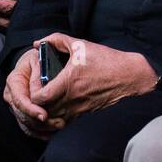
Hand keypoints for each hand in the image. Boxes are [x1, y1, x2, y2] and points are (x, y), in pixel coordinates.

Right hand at [4, 48, 62, 138]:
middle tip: (59, 123)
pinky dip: (42, 132)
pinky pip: (30, 129)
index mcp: (14, 81)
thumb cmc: (37, 59)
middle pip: (24, 116)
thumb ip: (38, 74)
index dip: (32, 110)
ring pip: (27, 124)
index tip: (44, 116)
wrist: (33, 62)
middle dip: (41, 123)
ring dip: (43, 129)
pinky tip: (53, 131)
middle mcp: (12, 96)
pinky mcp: (24, 114)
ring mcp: (17, 107)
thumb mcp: (38, 59)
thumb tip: (39, 92)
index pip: (20, 101)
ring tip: (60, 126)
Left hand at [31, 33, 158, 122]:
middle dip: (35, 102)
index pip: (40, 98)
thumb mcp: (81, 44)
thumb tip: (38, 43)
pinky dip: (56, 115)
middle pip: (43, 111)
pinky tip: (56, 102)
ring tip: (44, 96)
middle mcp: (72, 100)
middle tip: (36, 89)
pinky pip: (64, 121)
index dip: (32, 91)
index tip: (35, 80)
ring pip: (52, 119)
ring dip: (44, 110)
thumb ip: (56, 40)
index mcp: (69, 83)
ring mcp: (78, 109)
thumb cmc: (106, 60)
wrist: (130, 77)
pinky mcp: (84, 113)